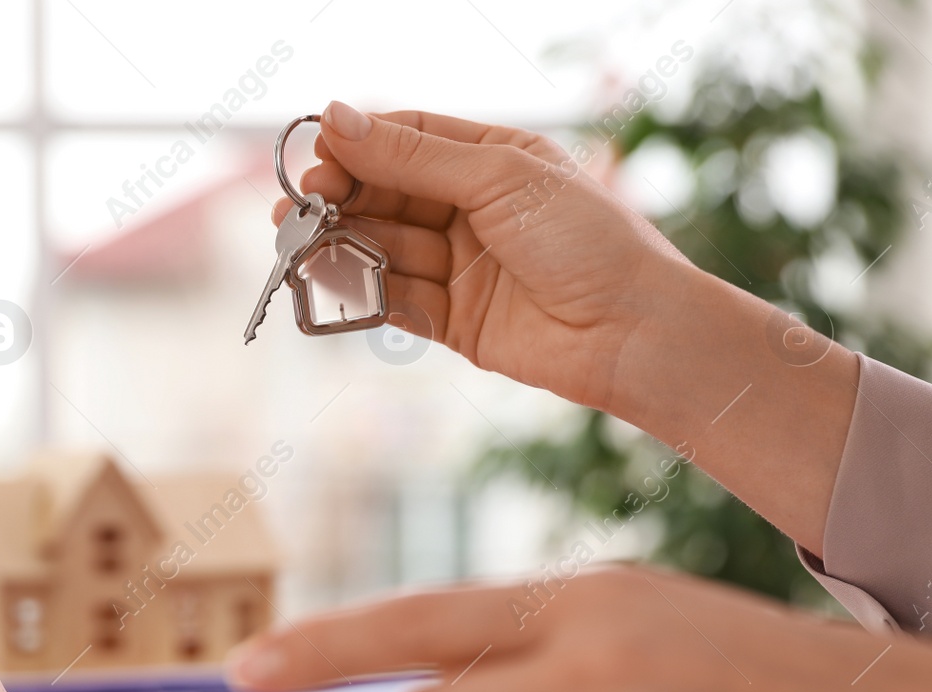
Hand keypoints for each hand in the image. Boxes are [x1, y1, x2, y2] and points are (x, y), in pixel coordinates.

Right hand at [282, 103, 858, 551]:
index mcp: (493, 160)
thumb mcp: (497, 178)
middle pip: (387, 194)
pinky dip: (362, 289)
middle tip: (297, 207)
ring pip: (384, 247)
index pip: (409, 138)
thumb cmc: (587, 240)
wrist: (633, 332)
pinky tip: (332, 279)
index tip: (317, 152)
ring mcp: (461, 266)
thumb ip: (412, 155)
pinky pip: (394, 299)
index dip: (360, 143)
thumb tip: (339, 118)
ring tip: (302, 244)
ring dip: (342, 244)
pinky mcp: (454, 321)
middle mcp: (473, 210)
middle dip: (341, 198)